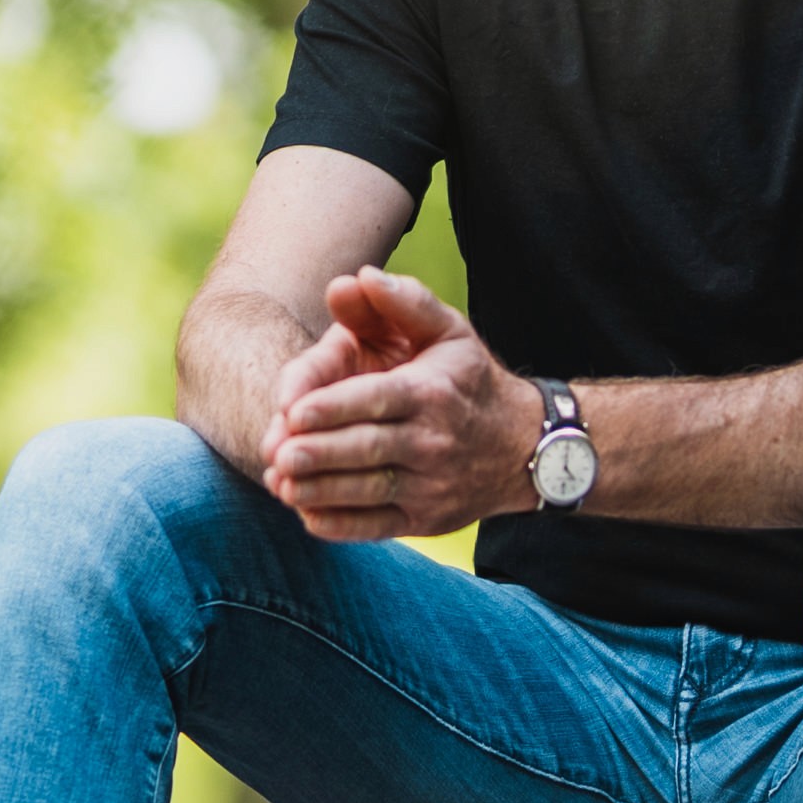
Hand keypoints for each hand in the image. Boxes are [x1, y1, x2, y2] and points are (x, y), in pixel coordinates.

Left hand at [262, 268, 539, 541]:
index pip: (377, 400)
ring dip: (322, 490)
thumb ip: (402, 302)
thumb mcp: (448, 331)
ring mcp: (429, 485)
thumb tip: (358, 277)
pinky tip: (308, 516)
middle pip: (368, 449)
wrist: (524, 446)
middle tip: (278, 454)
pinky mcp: (424, 518)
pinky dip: (342, 525)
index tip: (293, 411)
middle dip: (321, 453)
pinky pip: (379, 525)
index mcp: (430, 392)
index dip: (334, 407)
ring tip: (281, 484)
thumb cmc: (469, 380)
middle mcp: (432, 440)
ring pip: (369, 491)